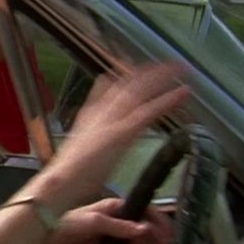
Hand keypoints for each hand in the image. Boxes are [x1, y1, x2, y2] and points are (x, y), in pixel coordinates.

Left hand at [36, 198, 174, 243]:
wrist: (44, 242)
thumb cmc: (66, 223)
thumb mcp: (93, 221)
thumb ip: (118, 226)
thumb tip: (144, 229)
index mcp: (116, 208)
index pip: (144, 213)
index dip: (159, 224)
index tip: (168, 239)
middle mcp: (118, 223)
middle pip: (144, 235)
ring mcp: (113, 240)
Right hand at [41, 63, 189, 207]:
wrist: (60, 180)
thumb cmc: (68, 175)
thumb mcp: (79, 150)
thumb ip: (91, 138)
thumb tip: (98, 137)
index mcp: (89, 116)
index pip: (108, 87)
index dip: (125, 75)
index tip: (137, 65)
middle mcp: (100, 112)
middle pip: (126, 84)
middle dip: (147, 71)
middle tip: (167, 63)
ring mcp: (111, 120)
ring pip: (139, 91)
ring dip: (161, 78)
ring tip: (180, 69)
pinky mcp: (122, 132)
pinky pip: (149, 111)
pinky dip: (167, 100)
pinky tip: (183, 92)